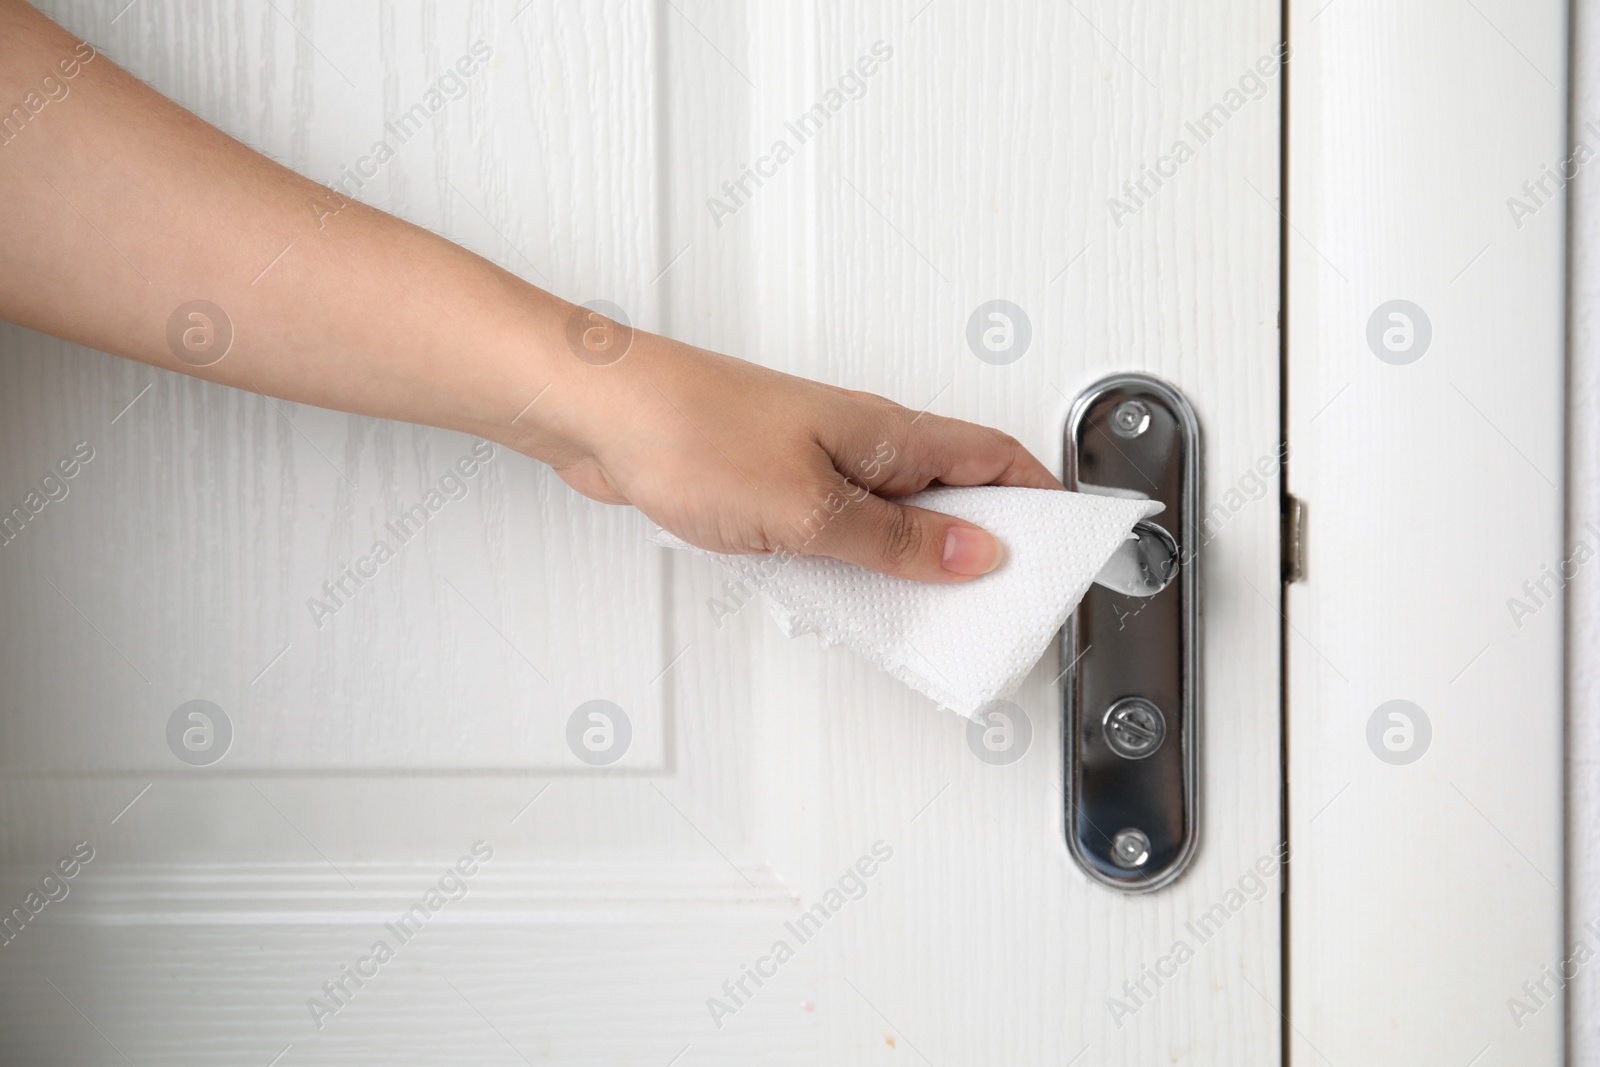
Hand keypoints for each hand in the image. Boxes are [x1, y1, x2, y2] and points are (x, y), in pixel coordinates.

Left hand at [540, 332, 1063, 582]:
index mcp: (890, 433)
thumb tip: (975, 555)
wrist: (600, 412)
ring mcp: (818, 459)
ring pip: (896, 511)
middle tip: (1004, 602)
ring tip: (934, 613)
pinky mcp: (774, 481)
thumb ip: (896, 540)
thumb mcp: (813, 508)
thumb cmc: (693, 432)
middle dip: (987, 542)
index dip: (1044, 501)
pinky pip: (842, 525)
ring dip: (918, 557)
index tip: (1072, 548)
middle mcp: (862, 441)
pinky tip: (851, 592)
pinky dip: (861, 560)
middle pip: (953, 489)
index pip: (997, 459)